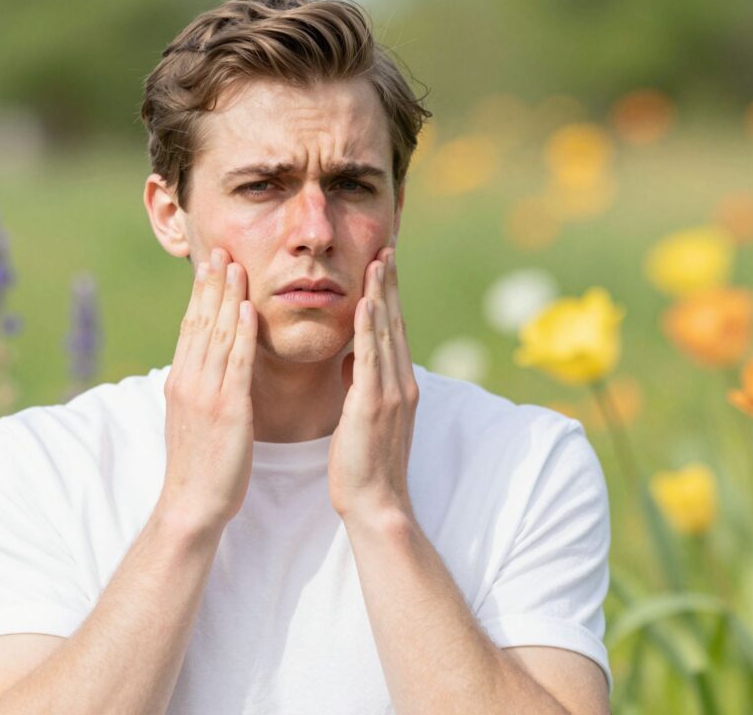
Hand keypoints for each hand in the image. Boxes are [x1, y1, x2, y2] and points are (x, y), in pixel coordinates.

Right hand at [159, 247, 256, 532]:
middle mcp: (189, 381)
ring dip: (227, 296)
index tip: (209, 265)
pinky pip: (235, 362)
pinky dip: (241, 332)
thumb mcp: (194, 419)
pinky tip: (248, 307)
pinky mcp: (227, 409)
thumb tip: (207, 369)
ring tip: (235, 264)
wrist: (192, 504)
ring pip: (216, 334)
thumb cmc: (200, 466)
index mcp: (181, 382)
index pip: (191, 327)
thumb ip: (201, 390)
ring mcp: (205, 393)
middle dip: (210, 284)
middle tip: (220, 249)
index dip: (201, 294)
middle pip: (200, 321)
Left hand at [328, 246, 418, 520]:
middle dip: (389, 284)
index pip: (394, 331)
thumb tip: (352, 355)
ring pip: (387, 334)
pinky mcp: (373, 405)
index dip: (389, 296)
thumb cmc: (364, 465)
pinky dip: (369, 329)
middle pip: (395, 323)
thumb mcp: (363, 415)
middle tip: (385, 248)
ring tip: (378, 261)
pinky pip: (371, 360)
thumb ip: (362, 382)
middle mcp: (401, 383)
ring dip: (382, 295)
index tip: (383, 265)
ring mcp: (390, 393)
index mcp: (398, 385)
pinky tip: (365, 304)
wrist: (376, 504)